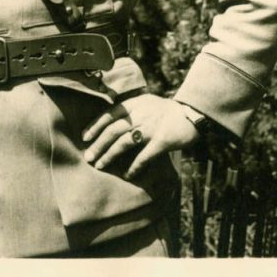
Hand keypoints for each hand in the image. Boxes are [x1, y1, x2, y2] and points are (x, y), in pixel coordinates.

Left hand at [81, 93, 199, 180]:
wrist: (192, 113)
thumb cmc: (166, 110)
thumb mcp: (146, 102)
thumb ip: (130, 110)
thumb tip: (110, 122)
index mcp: (135, 104)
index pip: (109, 114)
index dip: (95, 125)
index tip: (84, 137)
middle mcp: (141, 115)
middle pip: (114, 130)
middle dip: (98, 144)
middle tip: (88, 157)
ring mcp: (151, 128)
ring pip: (124, 142)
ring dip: (110, 155)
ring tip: (100, 165)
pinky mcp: (162, 141)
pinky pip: (145, 155)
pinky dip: (135, 166)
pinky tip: (128, 175)